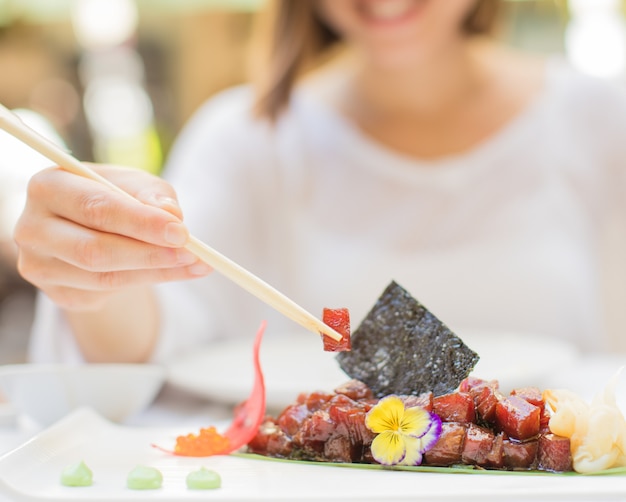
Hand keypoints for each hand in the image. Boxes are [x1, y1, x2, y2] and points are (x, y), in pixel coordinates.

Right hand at [14, 164, 211, 311]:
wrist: (92, 230)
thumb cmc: (114, 198)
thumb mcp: (134, 184)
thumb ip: (153, 194)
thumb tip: (171, 214)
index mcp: (48, 186)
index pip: (95, 208)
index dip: (140, 222)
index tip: (181, 232)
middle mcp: (33, 227)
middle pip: (94, 249)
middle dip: (149, 253)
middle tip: (192, 254)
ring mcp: (40, 264)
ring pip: (103, 276)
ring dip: (156, 272)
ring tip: (194, 264)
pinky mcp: (56, 292)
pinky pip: (106, 293)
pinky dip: (146, 283)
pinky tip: (171, 272)